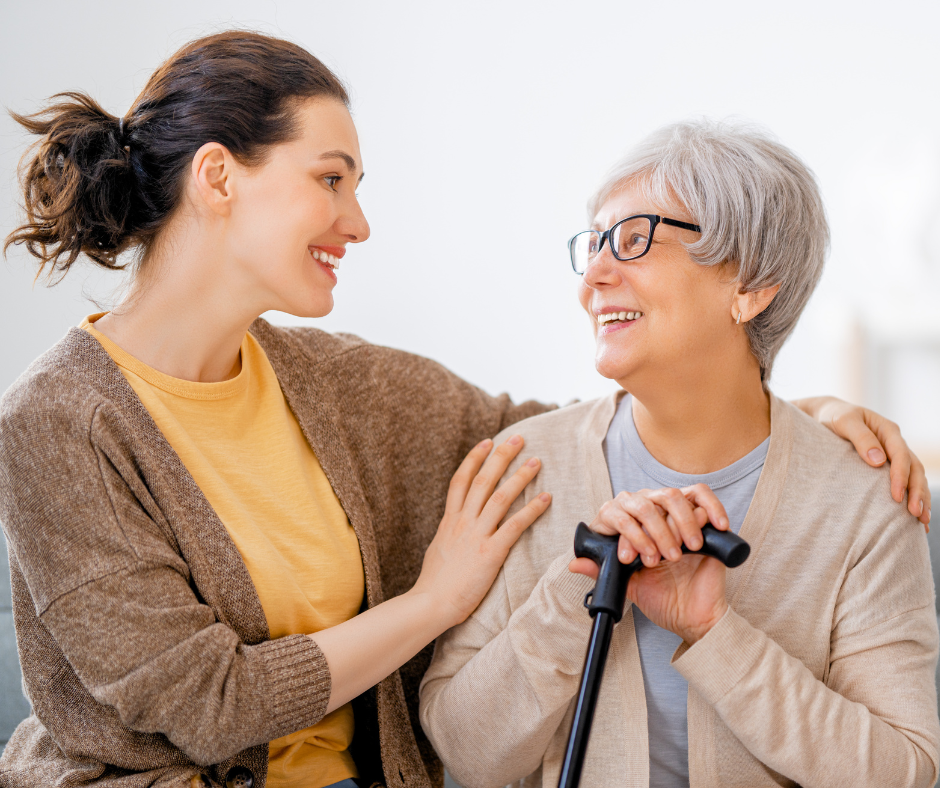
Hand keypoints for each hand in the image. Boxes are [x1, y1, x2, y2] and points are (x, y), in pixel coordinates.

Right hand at [414, 435, 550, 628]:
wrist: (431, 603)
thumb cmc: (435, 583)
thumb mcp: (438, 548)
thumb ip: (450, 532)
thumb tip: (455, 525)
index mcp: (449, 520)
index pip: (461, 480)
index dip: (474, 459)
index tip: (487, 442)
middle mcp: (462, 522)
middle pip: (482, 480)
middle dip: (501, 456)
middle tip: (518, 439)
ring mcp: (476, 536)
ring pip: (499, 497)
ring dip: (520, 477)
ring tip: (536, 462)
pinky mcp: (490, 553)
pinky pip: (513, 526)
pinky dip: (531, 510)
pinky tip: (545, 499)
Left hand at [569, 485, 728, 643]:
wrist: (694, 617)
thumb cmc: (661, 600)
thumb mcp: (628, 586)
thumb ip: (603, 572)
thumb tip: (574, 562)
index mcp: (632, 530)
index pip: (619, 515)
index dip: (625, 535)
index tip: (629, 560)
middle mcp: (652, 520)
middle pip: (644, 505)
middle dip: (649, 532)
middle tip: (657, 560)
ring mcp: (677, 518)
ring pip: (671, 498)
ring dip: (674, 526)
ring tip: (676, 555)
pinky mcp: (703, 521)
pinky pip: (701, 500)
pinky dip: (704, 512)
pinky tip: (703, 536)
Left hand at [795, 396, 930, 528]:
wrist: (825, 415)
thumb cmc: (833, 417)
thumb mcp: (844, 421)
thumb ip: (861, 437)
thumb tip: (879, 461)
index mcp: (888, 430)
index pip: (901, 455)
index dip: (901, 477)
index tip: (896, 497)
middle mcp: (895, 443)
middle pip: (915, 469)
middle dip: (917, 492)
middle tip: (915, 514)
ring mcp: (893, 455)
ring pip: (915, 477)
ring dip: (921, 498)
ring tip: (922, 520)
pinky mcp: (887, 466)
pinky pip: (906, 481)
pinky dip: (913, 497)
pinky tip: (915, 517)